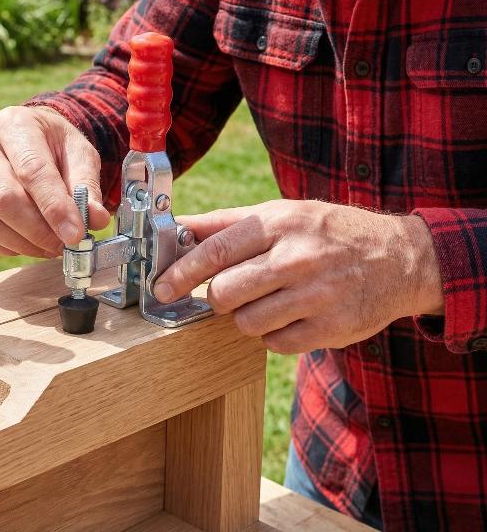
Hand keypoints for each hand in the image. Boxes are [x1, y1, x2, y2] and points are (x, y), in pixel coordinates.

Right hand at [0, 106, 109, 257]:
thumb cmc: (52, 144)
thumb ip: (87, 185)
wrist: (25, 135)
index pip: (32, 170)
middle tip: (63, 246)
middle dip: (38, 231)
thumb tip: (94, 218)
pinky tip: (24, 244)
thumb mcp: (78, 153)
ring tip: (47, 246)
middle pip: (4, 198)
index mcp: (14, 124)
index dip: (54, 207)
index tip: (75, 234)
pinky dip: (1, 247)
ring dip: (21, 244)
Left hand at [153, 200, 443, 353]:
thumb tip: (176, 228)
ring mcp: (316, 296)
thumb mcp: (280, 213)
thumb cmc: (326, 232)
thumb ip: (225, 223)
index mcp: (278, 223)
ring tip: (267, 299)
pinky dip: (272, 334)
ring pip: (246, 323)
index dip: (180, 272)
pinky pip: (275, 344)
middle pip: (225, 293)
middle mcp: (296, 258)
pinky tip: (289, 315)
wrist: (399, 258)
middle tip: (231, 291)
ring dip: (246, 316)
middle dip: (217, 297)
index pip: (214, 251)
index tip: (159, 288)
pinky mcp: (331, 329)